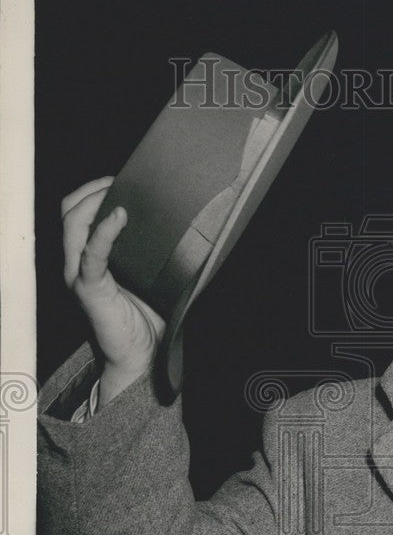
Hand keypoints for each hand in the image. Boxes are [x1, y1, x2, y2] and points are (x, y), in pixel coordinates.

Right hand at [62, 177, 165, 402]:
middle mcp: (76, 263)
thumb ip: (151, 250)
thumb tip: (181, 222)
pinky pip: (91, 255)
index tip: (121, 178)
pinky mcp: (89, 290)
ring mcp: (79, 275)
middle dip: (92, 188)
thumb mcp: (149, 275)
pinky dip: (104, 232)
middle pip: (69, 211)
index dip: (94, 189)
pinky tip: (120, 217)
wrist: (141, 357)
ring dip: (95, 202)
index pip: (76, 211)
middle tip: (121, 180)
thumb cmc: (147, 317)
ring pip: (73, 226)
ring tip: (120, 192)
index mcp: (88, 257)